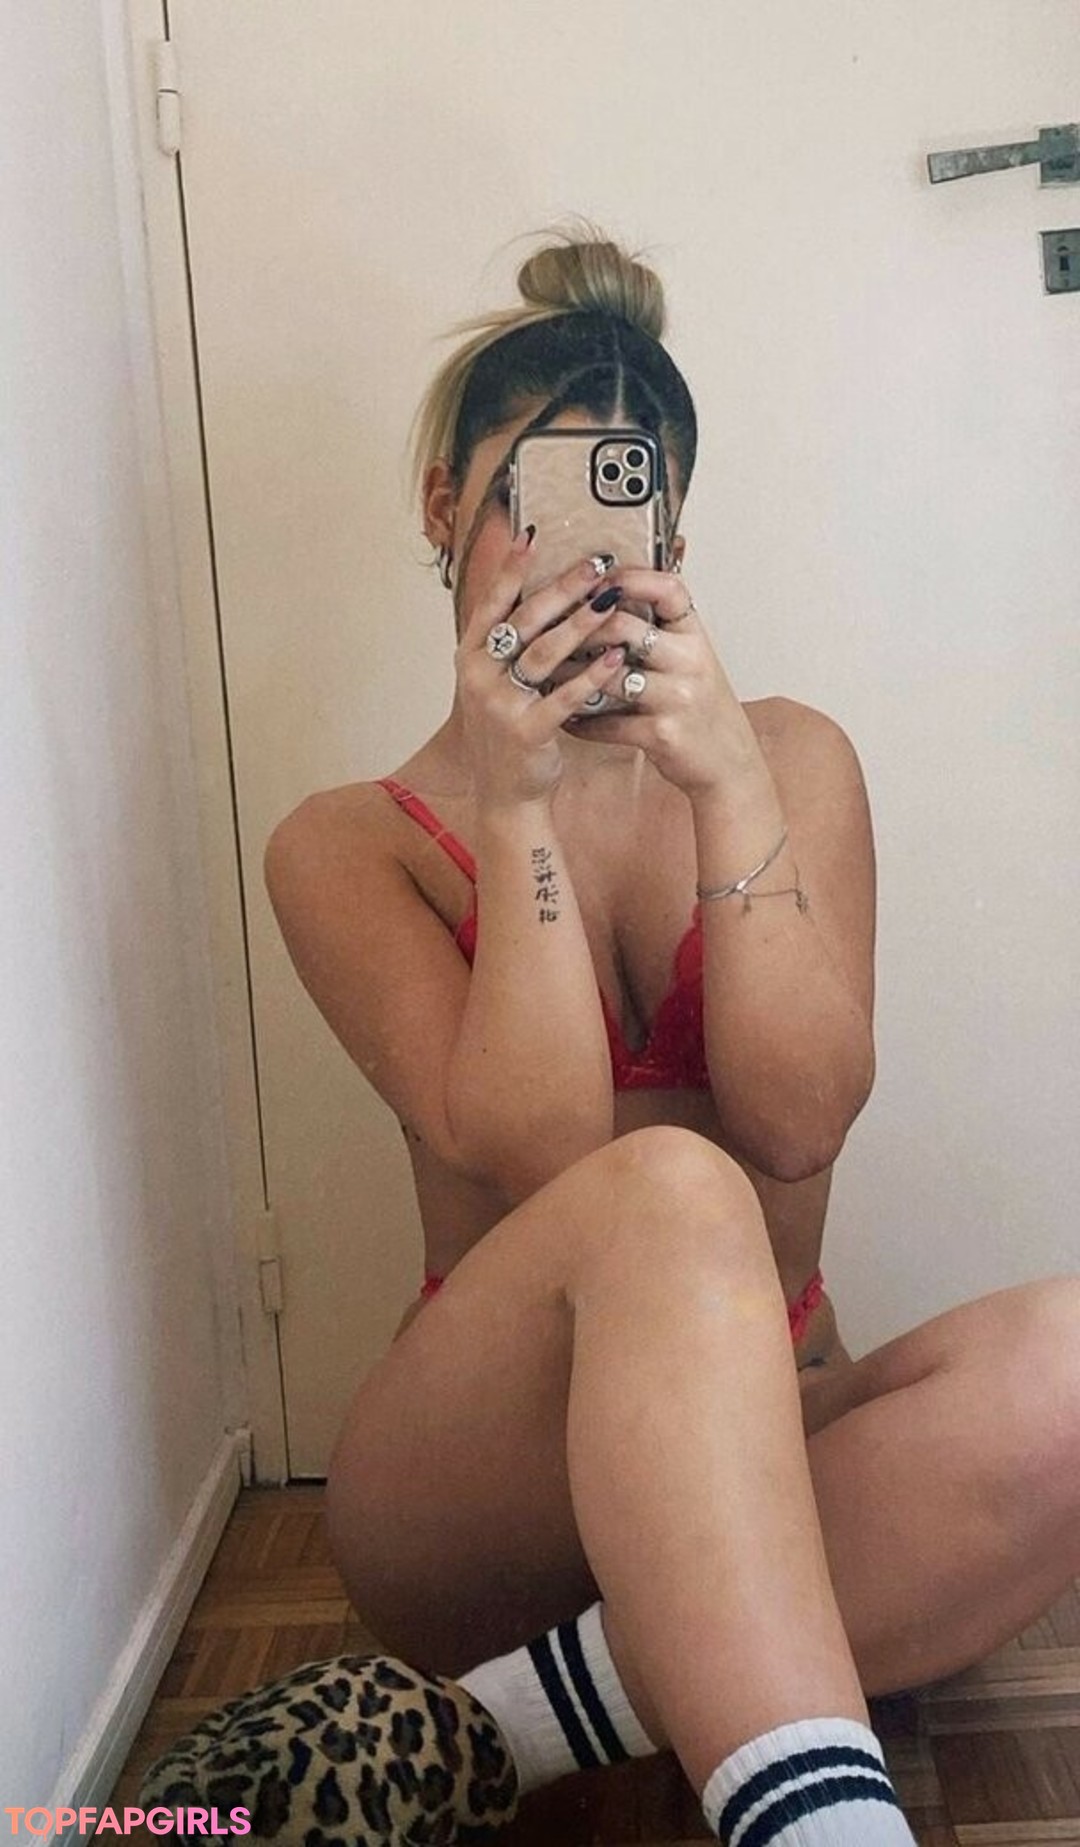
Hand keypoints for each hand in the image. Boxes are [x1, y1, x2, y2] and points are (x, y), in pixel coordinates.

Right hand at [455, 533, 631, 806]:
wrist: (506, 792)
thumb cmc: (510, 729)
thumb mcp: (498, 682)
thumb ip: (512, 642)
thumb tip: (540, 592)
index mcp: (470, 657)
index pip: (491, 603)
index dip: (512, 569)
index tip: (533, 535)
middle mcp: (478, 677)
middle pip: (524, 620)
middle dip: (562, 588)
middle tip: (595, 564)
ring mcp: (499, 705)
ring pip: (544, 653)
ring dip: (582, 623)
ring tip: (613, 600)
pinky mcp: (525, 732)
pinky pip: (564, 696)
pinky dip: (592, 675)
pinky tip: (616, 656)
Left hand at [567, 569, 758, 798]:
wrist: (730, 765)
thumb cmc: (703, 710)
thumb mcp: (692, 662)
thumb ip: (662, 634)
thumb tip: (612, 598)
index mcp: (696, 638)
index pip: (669, 589)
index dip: (631, 578)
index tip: (597, 578)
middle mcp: (690, 661)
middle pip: (624, 626)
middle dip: (581, 627)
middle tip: (549, 629)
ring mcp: (677, 697)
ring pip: (609, 674)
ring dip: (569, 674)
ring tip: (543, 673)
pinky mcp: (662, 733)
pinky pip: (609, 722)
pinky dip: (582, 722)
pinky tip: (565, 718)